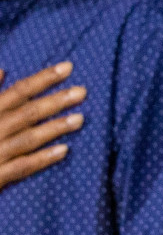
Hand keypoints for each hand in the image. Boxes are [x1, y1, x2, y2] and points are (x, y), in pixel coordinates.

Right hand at [0, 61, 86, 190]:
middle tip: (82, 92)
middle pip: (26, 113)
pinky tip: (64, 150)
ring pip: (27, 138)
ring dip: (54, 128)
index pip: (17, 92)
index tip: (68, 67)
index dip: (43, 78)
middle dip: (55, 101)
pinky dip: (42, 159)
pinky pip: (21, 167)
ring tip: (80, 119)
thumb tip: (2, 70)